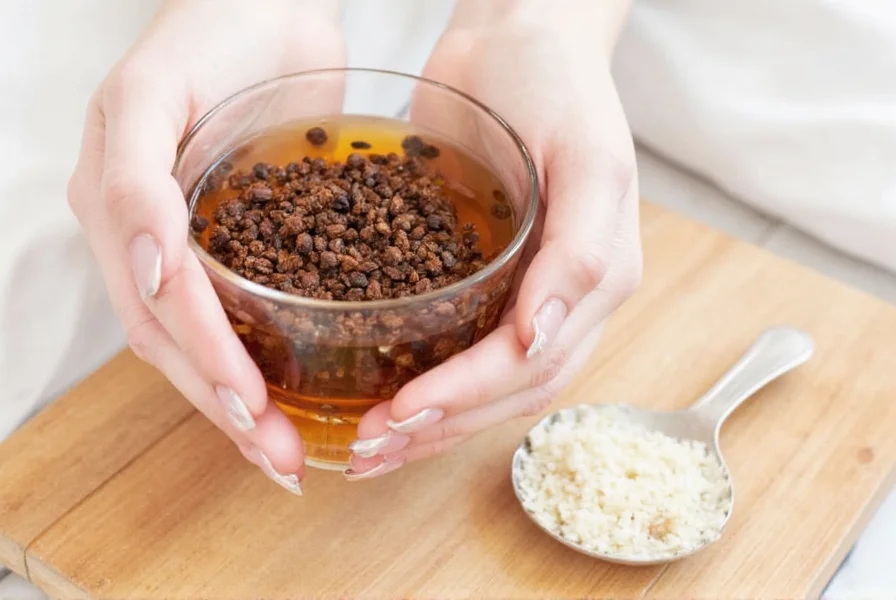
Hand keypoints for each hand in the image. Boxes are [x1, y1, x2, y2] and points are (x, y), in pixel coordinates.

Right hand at [67, 0, 343, 492]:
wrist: (261, 6)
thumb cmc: (211, 30)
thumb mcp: (157, 91)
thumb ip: (135, 181)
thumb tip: (149, 276)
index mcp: (119, 208)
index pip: (160, 308)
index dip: (205, 362)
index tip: (253, 411)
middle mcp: (146, 238)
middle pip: (180, 345)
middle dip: (230, 406)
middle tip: (283, 464)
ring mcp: (188, 243)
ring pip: (208, 343)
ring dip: (247, 403)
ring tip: (292, 454)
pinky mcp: (236, 241)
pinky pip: (246, 313)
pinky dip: (267, 362)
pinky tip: (298, 396)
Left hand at [349, 8, 641, 478]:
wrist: (521, 33)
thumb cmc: (560, 82)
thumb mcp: (587, 155)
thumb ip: (578, 251)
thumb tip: (544, 337)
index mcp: (597, 280)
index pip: (531, 365)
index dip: (467, 398)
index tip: (401, 414)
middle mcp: (563, 299)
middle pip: (505, 391)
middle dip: (437, 426)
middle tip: (366, 450)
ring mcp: (523, 290)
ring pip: (480, 381)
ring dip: (424, 420)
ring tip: (364, 445)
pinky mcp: (483, 272)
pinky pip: (456, 339)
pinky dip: (418, 374)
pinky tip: (375, 391)